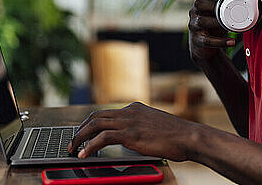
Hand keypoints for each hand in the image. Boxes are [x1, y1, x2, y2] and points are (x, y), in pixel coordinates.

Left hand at [67, 102, 195, 160]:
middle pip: (95, 116)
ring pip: (95, 124)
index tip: (82, 133)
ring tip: (72, 149)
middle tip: (72, 142)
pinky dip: (90, 146)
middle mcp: (129, 111)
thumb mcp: (155, 126)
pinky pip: (103, 138)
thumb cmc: (177, 135)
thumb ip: (140, 128)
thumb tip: (131, 138)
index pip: (105, 112)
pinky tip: (85, 154)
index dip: (91, 123)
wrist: (189, 136)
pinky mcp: (130, 134)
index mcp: (134, 108)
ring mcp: (129, 121)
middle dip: (80, 129)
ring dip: (80, 137)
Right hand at [188, 0, 234, 60]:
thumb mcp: (217, 15)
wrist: (205, 48)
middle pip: (199, 4)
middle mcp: (194, 13)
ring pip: (202, 21)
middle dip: (213, 5)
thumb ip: (224, 6)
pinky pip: (207, 40)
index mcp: (200, 5)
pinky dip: (220, 41)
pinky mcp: (196, 40)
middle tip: (227, 10)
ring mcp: (193, 26)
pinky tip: (231, 41)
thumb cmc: (213, 27)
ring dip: (217, 23)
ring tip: (230, 26)